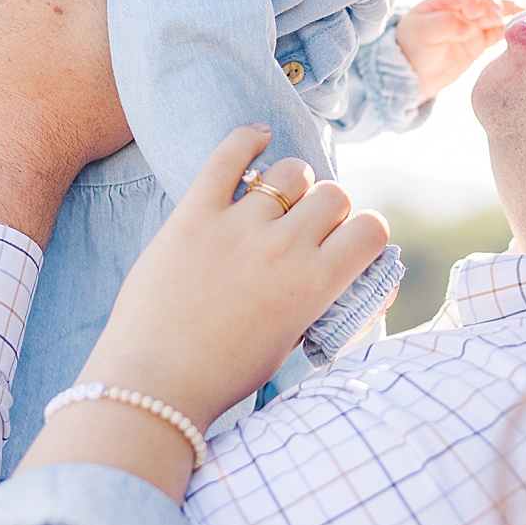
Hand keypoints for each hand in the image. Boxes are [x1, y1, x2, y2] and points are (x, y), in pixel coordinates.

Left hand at [17, 126, 389, 499]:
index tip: (347, 242)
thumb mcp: (290, 343)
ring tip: (276, 198)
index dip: (364, 232)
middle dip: (327, 208)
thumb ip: (317, 301)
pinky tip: (255, 138)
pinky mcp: (194, 214)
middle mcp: (285, 247)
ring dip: (292, 181)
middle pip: (333, 195)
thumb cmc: (223, 376)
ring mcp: (239, 226)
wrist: (154, 386)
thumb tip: (340, 271)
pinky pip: (228, 156)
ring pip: (291, 171)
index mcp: (315, 284)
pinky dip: (247, 139)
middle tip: (304, 227)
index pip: (371, 229)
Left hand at [395, 0, 522, 100]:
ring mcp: (472, 26)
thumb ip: (446, 26)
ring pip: (493, 16)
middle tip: (497, 15)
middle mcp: (460, 10)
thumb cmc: (413, 47)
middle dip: (491, 6)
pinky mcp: (479, 42)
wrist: (414, 74)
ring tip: (522, 16)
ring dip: (507, 15)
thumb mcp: (422, 33)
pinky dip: (509, 30)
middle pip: (482, 2)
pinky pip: (497, 33)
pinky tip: (521, 29)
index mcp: (443, 2)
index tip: (474, 10)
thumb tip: (469, 28)